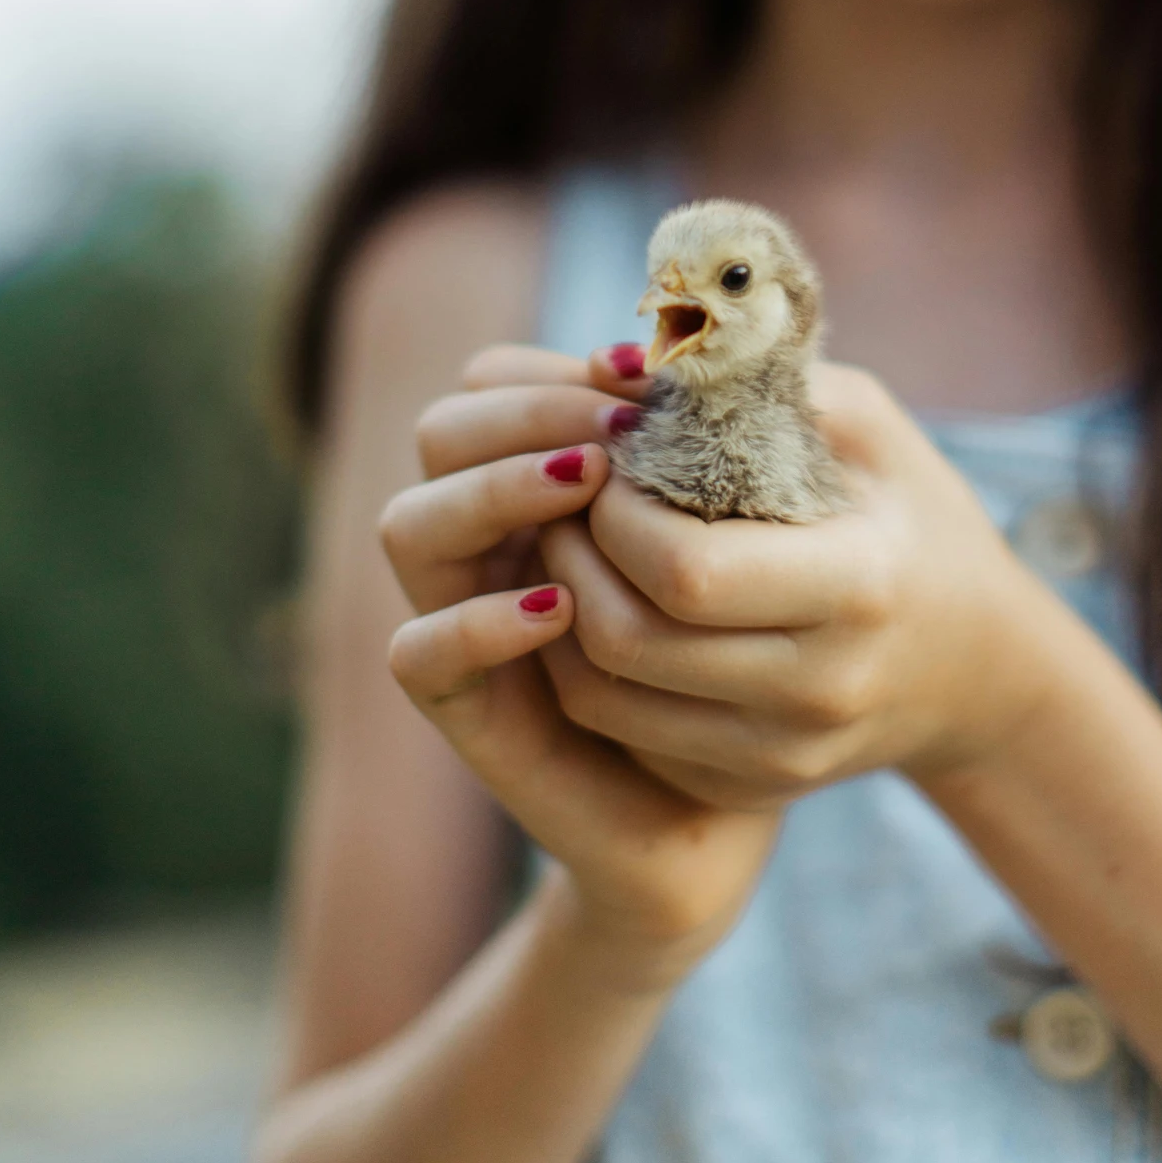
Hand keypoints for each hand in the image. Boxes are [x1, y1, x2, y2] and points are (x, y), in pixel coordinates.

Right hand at [380, 346, 779, 986]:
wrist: (732, 809)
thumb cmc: (753, 656)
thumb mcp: (746, 538)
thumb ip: (717, 449)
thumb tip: (718, 353)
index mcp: (544, 485)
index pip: (492, 381)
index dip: (557, 365)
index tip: (644, 371)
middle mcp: (492, 544)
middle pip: (441, 431)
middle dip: (527, 412)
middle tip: (620, 429)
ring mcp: (469, 623)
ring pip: (409, 526)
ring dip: (492, 492)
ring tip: (587, 488)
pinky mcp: (473, 714)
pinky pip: (418, 654)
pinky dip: (476, 623)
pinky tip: (562, 606)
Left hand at [537, 363, 1053, 811]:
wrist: (976, 663)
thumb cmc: (909, 514)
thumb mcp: (864, 423)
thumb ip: (753, 383)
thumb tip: (615, 363)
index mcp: (858, 585)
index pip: (684, 571)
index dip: (615, 513)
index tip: (606, 460)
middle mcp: (822, 686)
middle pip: (630, 640)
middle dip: (570, 557)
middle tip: (561, 502)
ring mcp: (788, 751)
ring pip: (608, 700)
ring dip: (563, 616)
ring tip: (569, 549)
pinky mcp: (757, 785)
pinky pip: (628, 739)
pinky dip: (590, 674)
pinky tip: (601, 611)